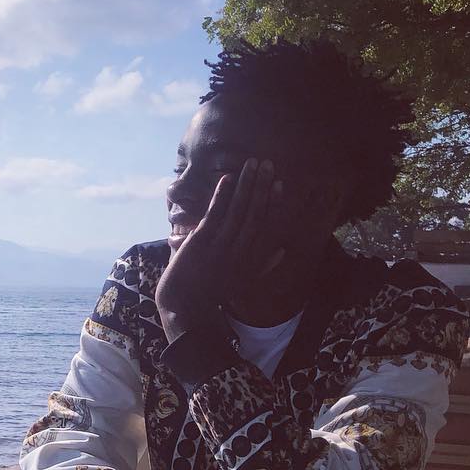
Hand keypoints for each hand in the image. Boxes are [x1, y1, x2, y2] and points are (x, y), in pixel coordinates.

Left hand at [155, 157, 286, 342]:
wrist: (186, 306)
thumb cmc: (214, 292)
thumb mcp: (244, 281)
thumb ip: (264, 264)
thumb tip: (283, 249)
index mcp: (253, 260)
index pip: (269, 226)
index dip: (275, 203)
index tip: (281, 184)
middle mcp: (241, 252)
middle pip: (256, 213)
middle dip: (262, 187)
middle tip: (269, 164)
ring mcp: (221, 246)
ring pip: (238, 211)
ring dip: (246, 185)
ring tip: (252, 163)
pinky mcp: (202, 243)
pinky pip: (215, 214)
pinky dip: (222, 195)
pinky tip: (228, 178)